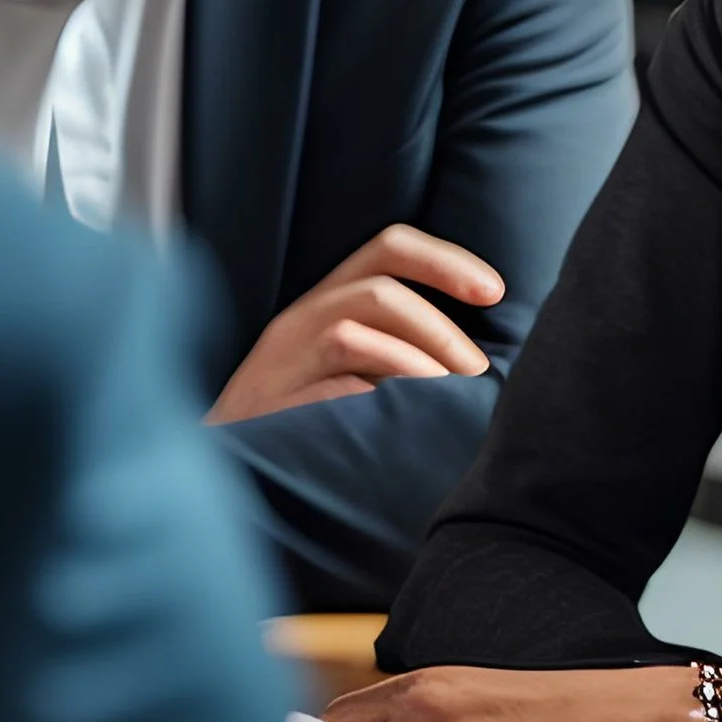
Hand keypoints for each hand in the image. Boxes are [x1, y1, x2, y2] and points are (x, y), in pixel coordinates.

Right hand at [206, 226, 505, 424]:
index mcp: (329, 302)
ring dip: (419, 355)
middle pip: (378, 283)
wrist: (227, 473)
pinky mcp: (271, 402)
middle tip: (478, 367)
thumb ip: (402, 351)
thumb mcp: (356, 373)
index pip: (388, 248)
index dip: (447, 260)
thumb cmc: (306, 424)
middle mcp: (303, 319)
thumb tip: (478, 357)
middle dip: (442, 318)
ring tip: (451, 392)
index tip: (495, 291)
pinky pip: (332, 379)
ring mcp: (284, 358)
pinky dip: (378, 391)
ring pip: (356, 322)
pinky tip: (405, 416)